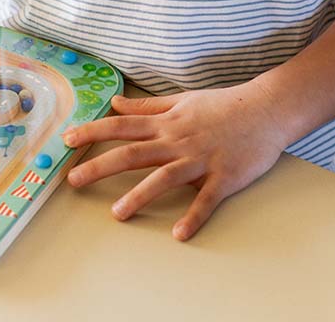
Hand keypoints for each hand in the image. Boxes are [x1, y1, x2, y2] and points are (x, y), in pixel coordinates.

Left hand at [62, 84, 287, 240]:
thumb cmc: (223, 104)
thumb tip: (116, 104)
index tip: (67, 139)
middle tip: (73, 180)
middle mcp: (177, 140)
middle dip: (100, 165)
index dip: (92, 132)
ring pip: (163, 177)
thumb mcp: (181, 100)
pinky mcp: (224, 177)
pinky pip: (206, 200)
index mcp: (166, 122)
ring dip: (139, 195)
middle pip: (132, 153)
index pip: (121, 126)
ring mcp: (200, 159)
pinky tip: (179, 234)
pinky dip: (193, 216)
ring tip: (117, 213)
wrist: (267, 109)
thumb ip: (147, 105)